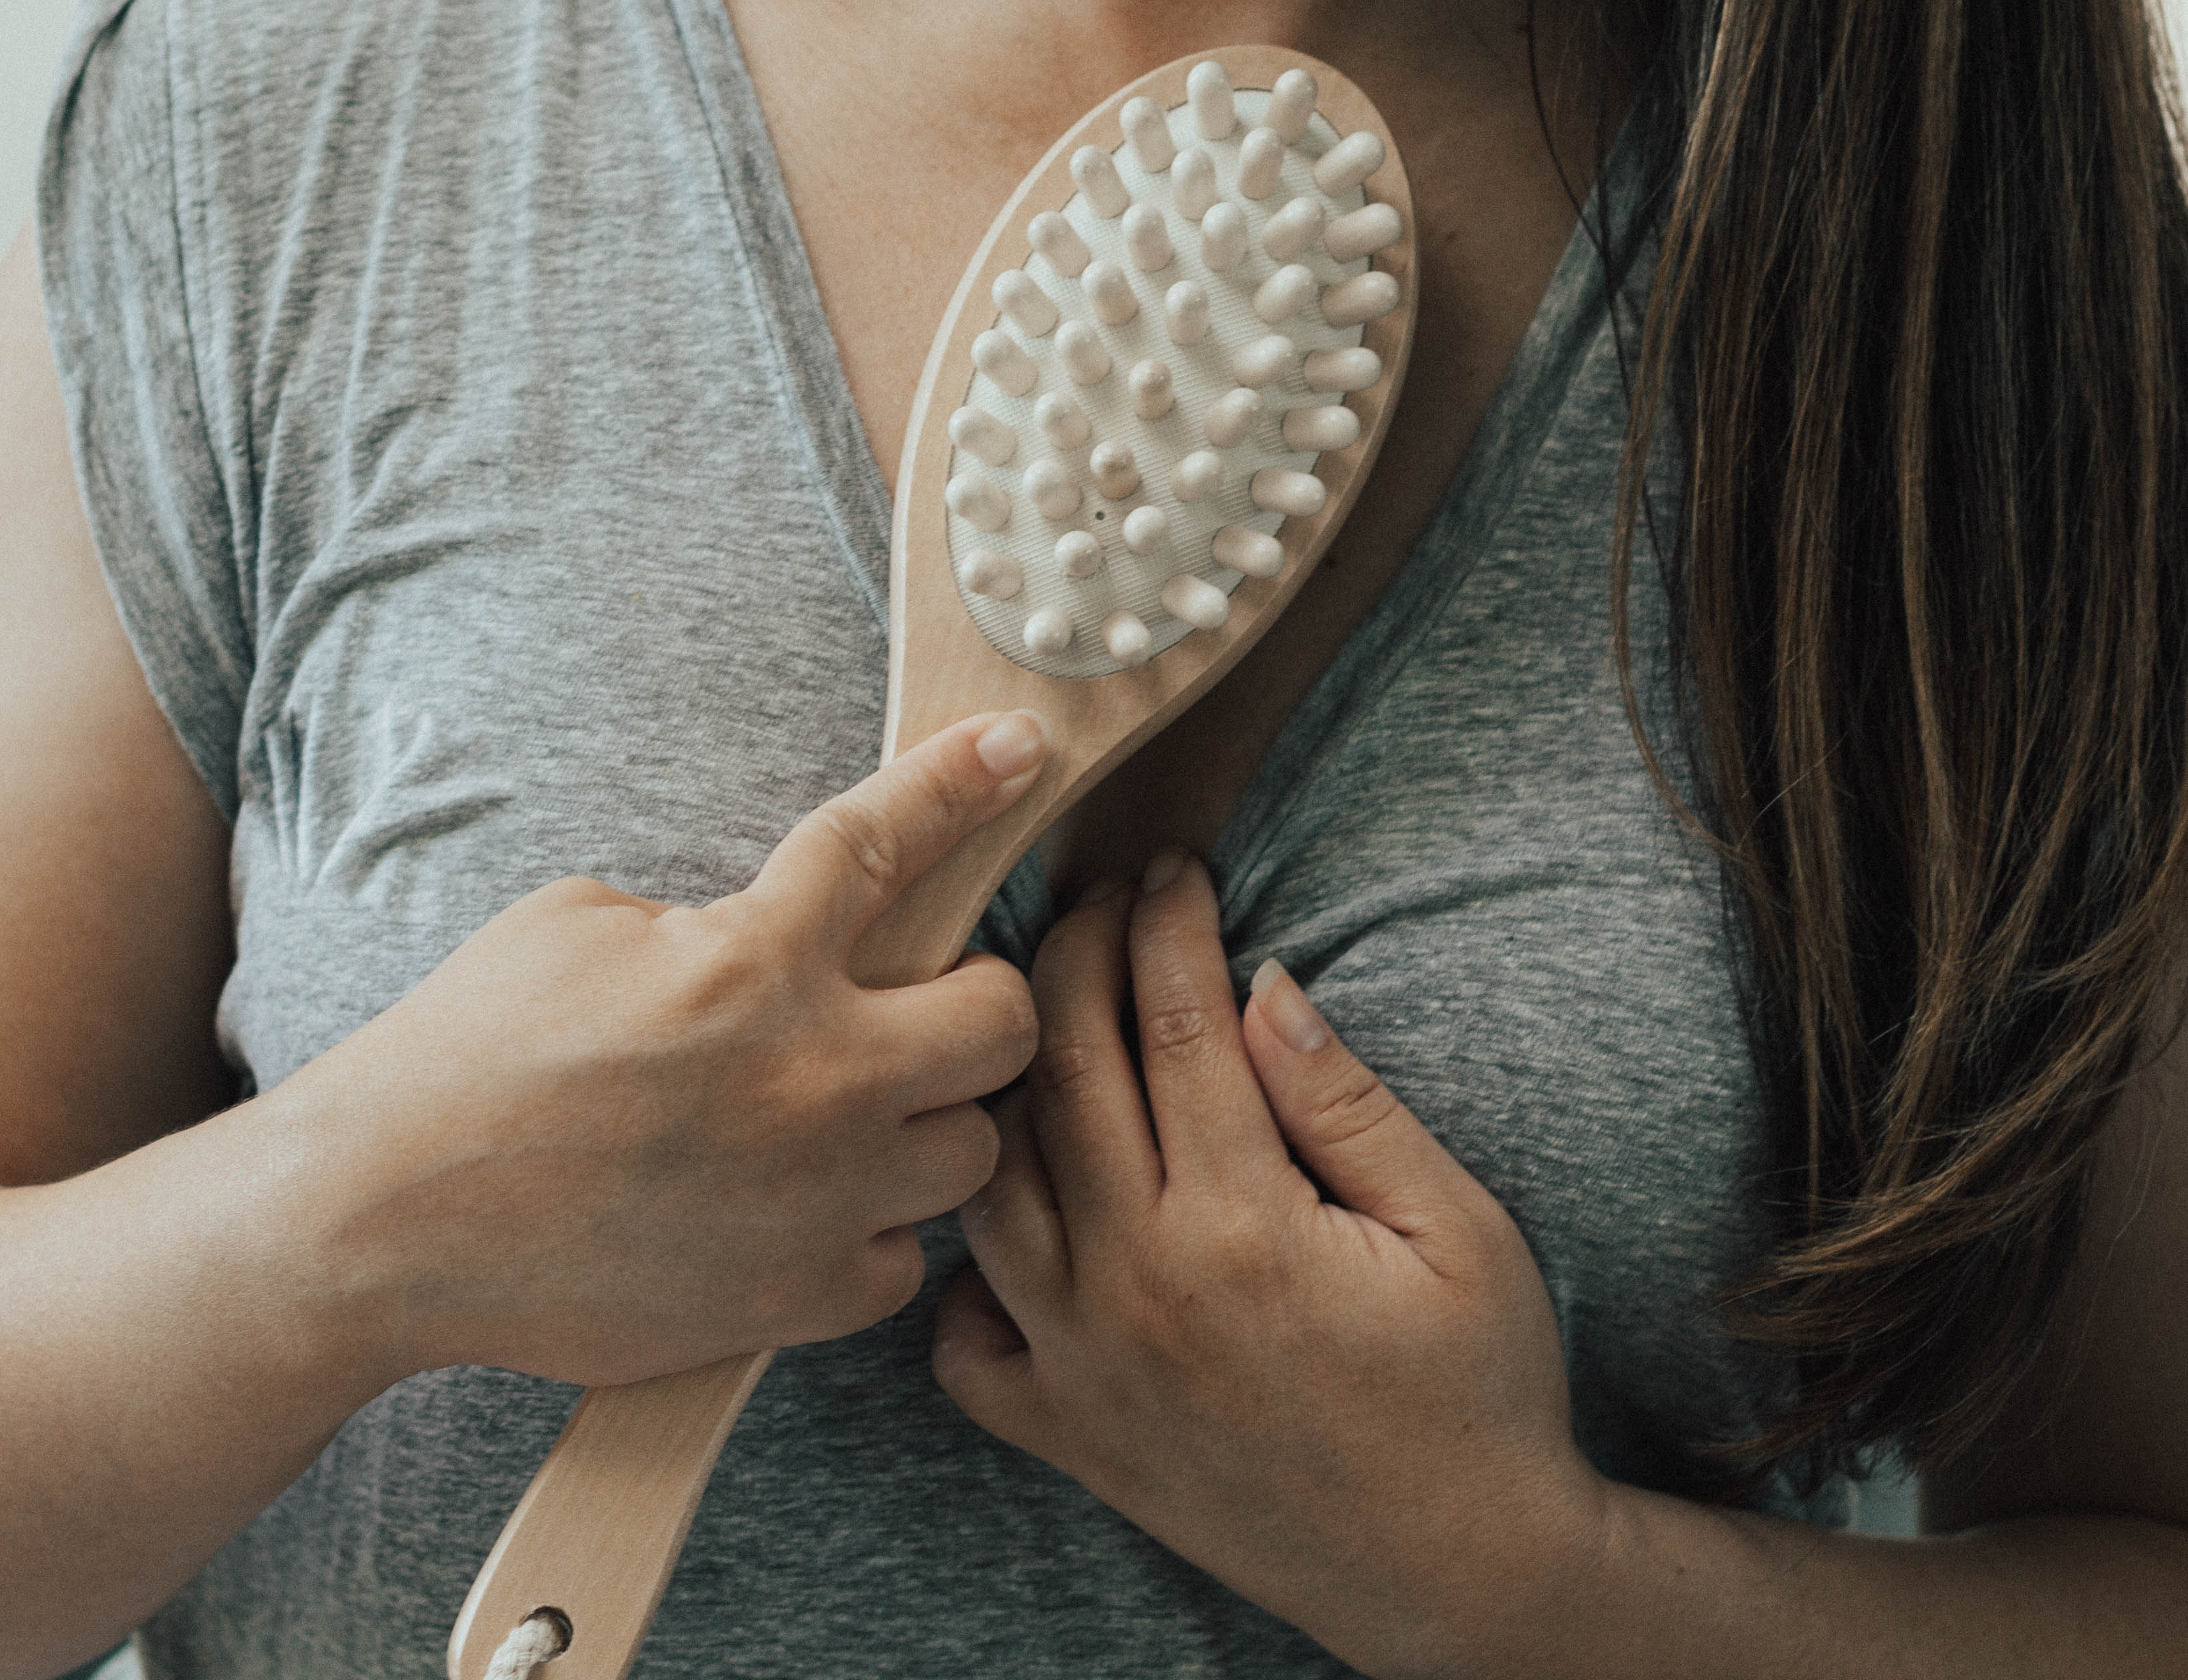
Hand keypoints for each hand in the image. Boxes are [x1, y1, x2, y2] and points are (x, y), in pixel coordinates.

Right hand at [285, 714, 1049, 1389]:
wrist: (391, 1218)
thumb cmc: (465, 1056)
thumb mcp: (573, 924)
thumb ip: (705, 922)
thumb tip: (766, 939)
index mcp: (753, 957)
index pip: (889, 839)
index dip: (962, 781)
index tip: (1016, 745)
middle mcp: (813, 1075)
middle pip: (1006, 1021)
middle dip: (977, 1000)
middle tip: (922, 1006)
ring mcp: (817, 1196)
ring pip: (973, 1151)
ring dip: (924, 1124)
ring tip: (847, 1120)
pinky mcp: (795, 1298)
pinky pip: (899, 1261)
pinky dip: (864, 1233)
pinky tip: (799, 1210)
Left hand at [932, 856, 1610, 1679]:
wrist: (1459, 1572)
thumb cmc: (1478, 1392)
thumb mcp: (1458, 1232)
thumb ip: (1348, 1102)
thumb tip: (1260, 984)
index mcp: (1239, 1224)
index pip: (1171, 1026)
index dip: (1166, 927)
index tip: (1170, 868)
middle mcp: (1135, 1286)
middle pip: (1061, 1075)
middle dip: (1070, 959)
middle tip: (1093, 900)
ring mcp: (1083, 1364)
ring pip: (990, 1183)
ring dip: (1001, 1088)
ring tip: (1034, 1023)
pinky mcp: (1065, 1434)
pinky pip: (963, 1339)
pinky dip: (965, 1270)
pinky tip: (1010, 1210)